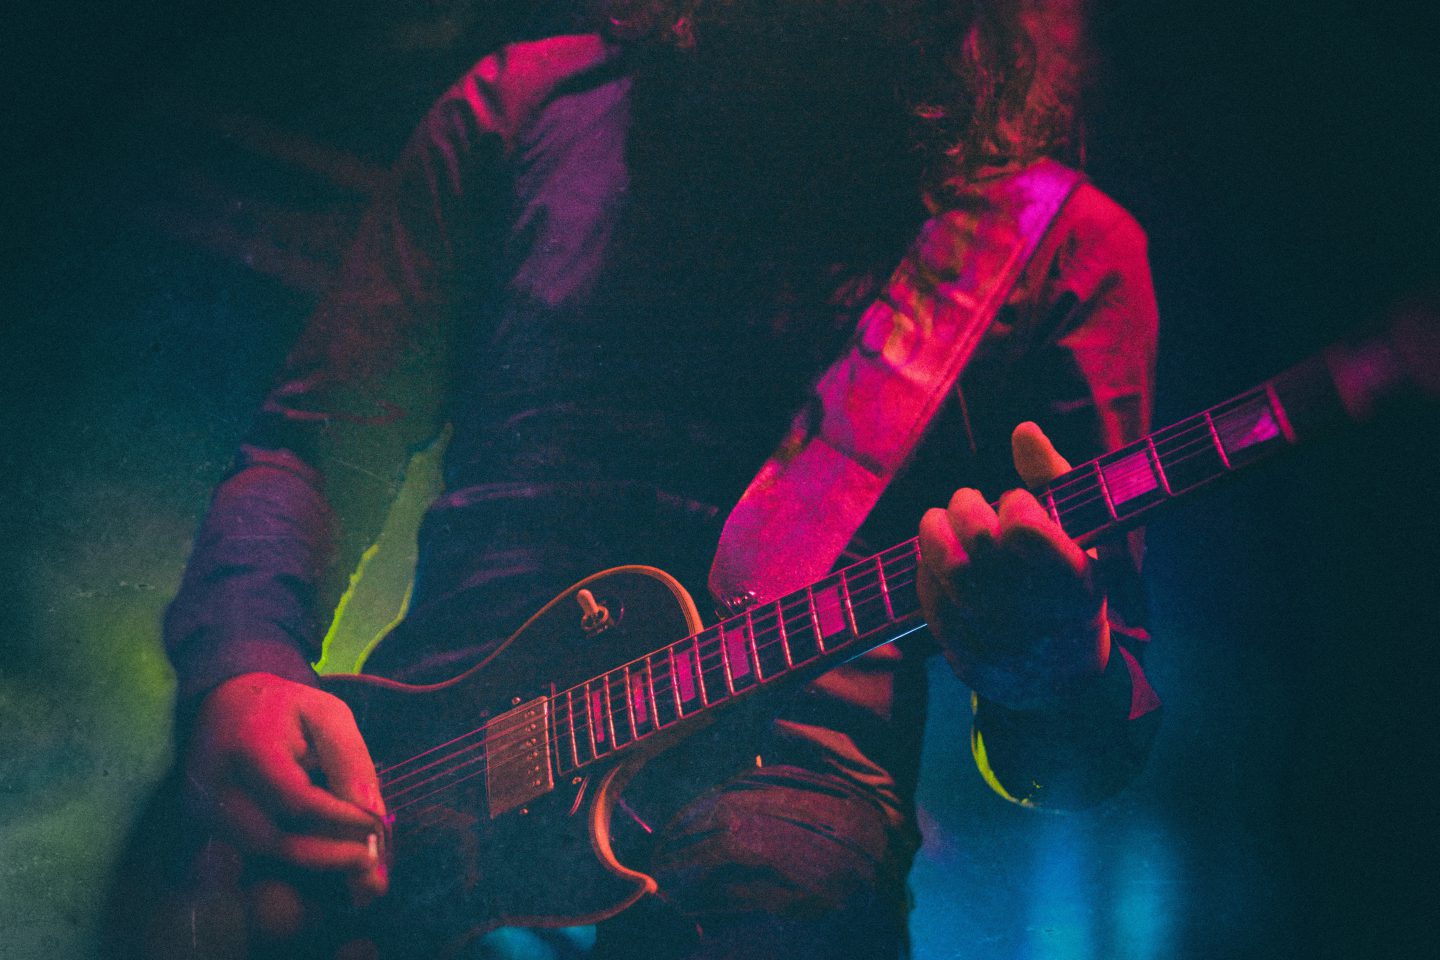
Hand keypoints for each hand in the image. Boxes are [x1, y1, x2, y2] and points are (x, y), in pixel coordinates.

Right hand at [184, 672, 388, 904]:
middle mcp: (213, 782)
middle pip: (271, 839)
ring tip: (353, 855)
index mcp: (249, 744)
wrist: (224, 705)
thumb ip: (350, 760)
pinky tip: (324, 849)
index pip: (295, 798)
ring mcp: (202, 807)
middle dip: (325, 855)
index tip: (375, 827)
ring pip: (261, 851)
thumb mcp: (327, 716)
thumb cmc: (285, 709)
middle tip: (369, 859)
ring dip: (310, 859)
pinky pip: (249, 850)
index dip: (338, 818)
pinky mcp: (202, 823)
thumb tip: (374, 812)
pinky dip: (291, 854)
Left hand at [917, 422, 1108, 710]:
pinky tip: (935, 560)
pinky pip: (931, 605)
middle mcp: (1036, 616)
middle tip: (967, 502)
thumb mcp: (1088, 536)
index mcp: (1077, 583)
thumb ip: (1056, 480)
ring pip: (948, 573)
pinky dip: (926, 573)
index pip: (1025, 528)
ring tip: (939, 521)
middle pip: (979, 544)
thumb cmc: (1075, 588)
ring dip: (934, 533)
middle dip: (966, 508)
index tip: (1017, 503)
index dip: (1014, 504)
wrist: (1065, 681)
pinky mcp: (968, 660)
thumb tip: (1022, 430)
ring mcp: (999, 642)